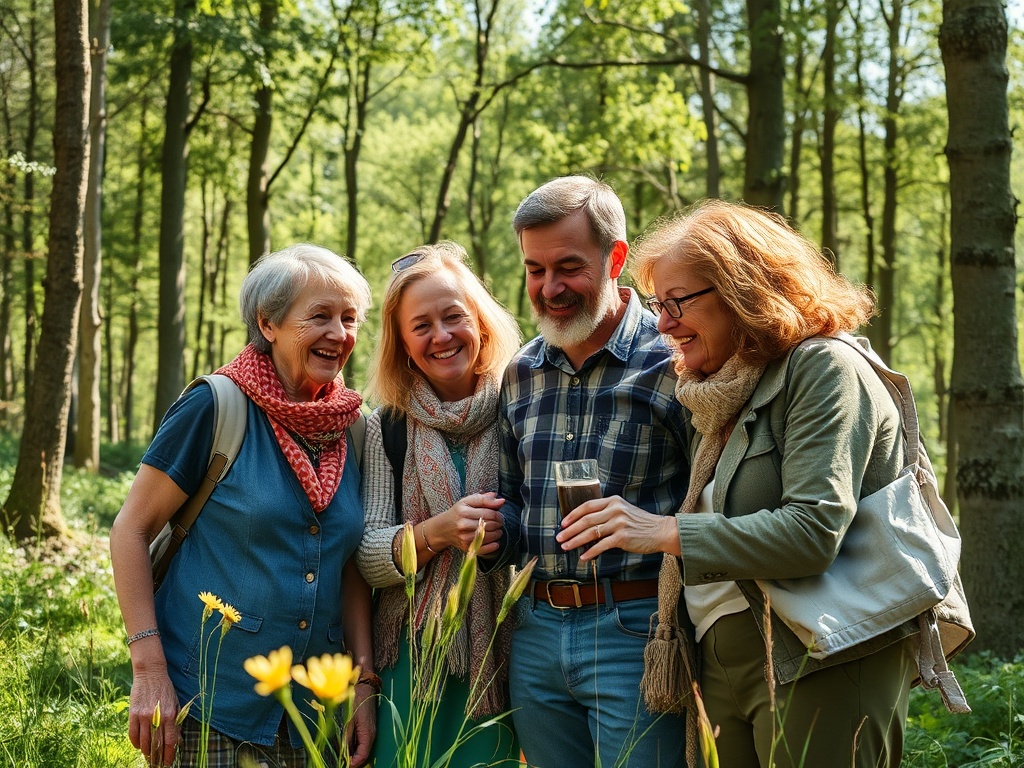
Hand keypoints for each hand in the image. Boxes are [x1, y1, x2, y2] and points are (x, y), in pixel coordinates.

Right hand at [127, 662, 179, 766]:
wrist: (151, 674)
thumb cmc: (166, 689)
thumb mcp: (176, 703)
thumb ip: (177, 722)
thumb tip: (178, 740)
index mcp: (170, 715)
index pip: (170, 741)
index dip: (169, 755)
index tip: (167, 763)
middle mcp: (157, 717)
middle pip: (155, 744)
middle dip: (156, 757)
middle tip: (156, 763)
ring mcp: (143, 716)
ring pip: (143, 742)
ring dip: (146, 752)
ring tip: (148, 756)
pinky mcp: (133, 714)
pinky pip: (132, 734)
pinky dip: (135, 743)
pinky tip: (138, 745)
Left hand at [347, 682, 377, 767]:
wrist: (364, 687)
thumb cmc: (357, 701)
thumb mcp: (349, 721)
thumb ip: (347, 738)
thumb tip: (344, 753)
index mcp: (368, 734)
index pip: (363, 756)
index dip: (353, 764)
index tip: (344, 766)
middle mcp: (371, 735)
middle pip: (364, 755)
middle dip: (353, 761)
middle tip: (342, 763)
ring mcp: (370, 731)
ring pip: (363, 749)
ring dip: (353, 755)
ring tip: (342, 758)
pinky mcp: (367, 728)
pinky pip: (362, 742)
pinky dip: (354, 748)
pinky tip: (346, 748)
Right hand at [432, 492, 505, 554]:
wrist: (443, 528)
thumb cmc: (458, 512)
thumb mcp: (468, 501)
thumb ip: (484, 499)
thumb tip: (501, 500)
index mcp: (464, 512)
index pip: (489, 513)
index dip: (499, 514)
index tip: (500, 515)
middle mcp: (463, 525)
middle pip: (490, 525)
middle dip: (499, 523)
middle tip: (499, 522)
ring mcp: (464, 538)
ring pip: (489, 536)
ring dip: (497, 534)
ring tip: (497, 530)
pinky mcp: (466, 547)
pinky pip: (483, 549)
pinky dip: (492, 546)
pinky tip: (496, 542)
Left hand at [557, 495, 679, 560]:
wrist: (661, 531)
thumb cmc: (641, 523)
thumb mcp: (624, 511)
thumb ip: (607, 513)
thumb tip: (586, 524)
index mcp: (613, 501)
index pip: (587, 506)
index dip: (572, 514)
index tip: (563, 523)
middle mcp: (615, 510)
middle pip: (586, 520)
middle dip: (569, 530)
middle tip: (559, 537)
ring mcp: (619, 523)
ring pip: (590, 532)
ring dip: (575, 541)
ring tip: (566, 547)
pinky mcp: (623, 537)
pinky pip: (601, 545)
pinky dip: (590, 552)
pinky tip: (583, 557)